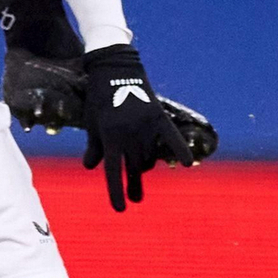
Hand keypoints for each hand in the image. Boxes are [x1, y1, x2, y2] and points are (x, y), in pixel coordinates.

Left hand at [81, 44, 193, 211]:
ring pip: (149, 155)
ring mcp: (146, 124)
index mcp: (110, 136)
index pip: (113, 172)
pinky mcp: (158, 115)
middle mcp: (129, 133)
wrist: (115, 67)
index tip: (120, 209)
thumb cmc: (98, 96)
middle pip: (133, 167)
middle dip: (134, 185)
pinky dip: (179, 150)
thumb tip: (91, 168)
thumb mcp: (91, 122)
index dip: (116, 192)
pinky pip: (171, 137)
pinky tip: (187, 164)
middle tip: (136, 199)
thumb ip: (93, 147)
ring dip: (144, 166)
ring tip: (140, 172)